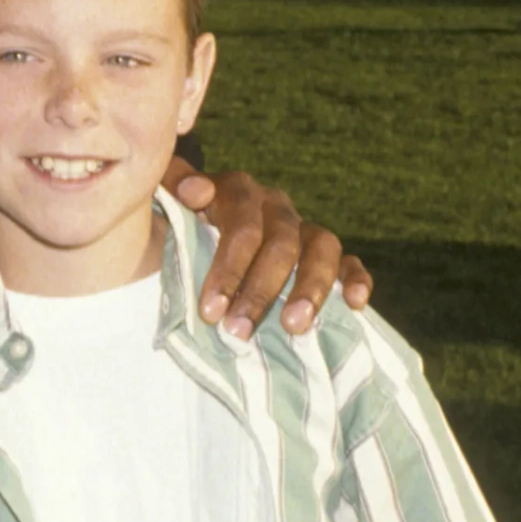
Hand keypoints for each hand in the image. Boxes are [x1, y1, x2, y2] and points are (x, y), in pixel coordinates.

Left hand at [164, 158, 373, 338]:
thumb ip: (171, 189)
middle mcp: (275, 206)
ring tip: (293, 327)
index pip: (242, 225)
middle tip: (239, 332)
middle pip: (280, 243)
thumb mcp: (164, 206)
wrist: (193, 234)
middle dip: (260, 291)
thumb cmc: (177, 228)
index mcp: (237, 192)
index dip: (228, 268)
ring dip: (310, 288)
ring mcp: (303, 228)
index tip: (210, 311)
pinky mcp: (327, 254)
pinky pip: (349, 261)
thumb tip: (196, 191)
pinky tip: (355, 304)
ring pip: (321, 247)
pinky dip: (356, 278)